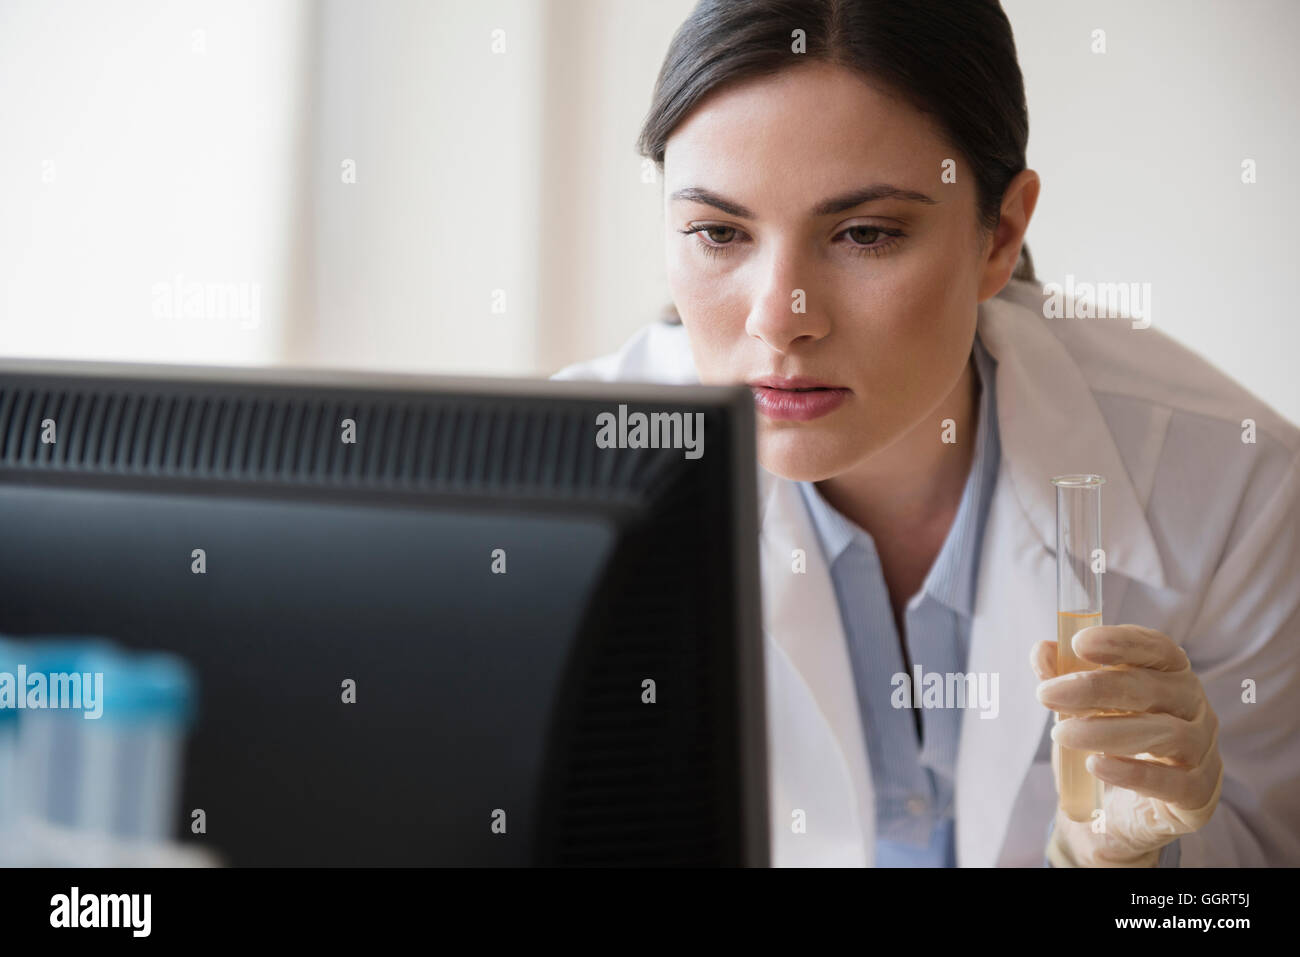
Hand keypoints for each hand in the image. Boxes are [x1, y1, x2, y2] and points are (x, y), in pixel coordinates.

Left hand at [1030, 625, 1224, 866]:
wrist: (1124, 809)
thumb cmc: (1110, 744)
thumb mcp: (1081, 708)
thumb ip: (1064, 677)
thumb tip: (1043, 651)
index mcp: (1172, 677)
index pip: (1158, 649)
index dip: (1122, 642)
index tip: (1079, 642)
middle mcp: (1194, 708)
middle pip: (1151, 688)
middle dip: (1095, 687)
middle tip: (1047, 693)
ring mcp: (1201, 751)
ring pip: (1164, 733)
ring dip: (1106, 730)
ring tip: (1061, 733)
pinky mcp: (1197, 793)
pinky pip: (1170, 781)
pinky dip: (1131, 772)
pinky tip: (1096, 765)